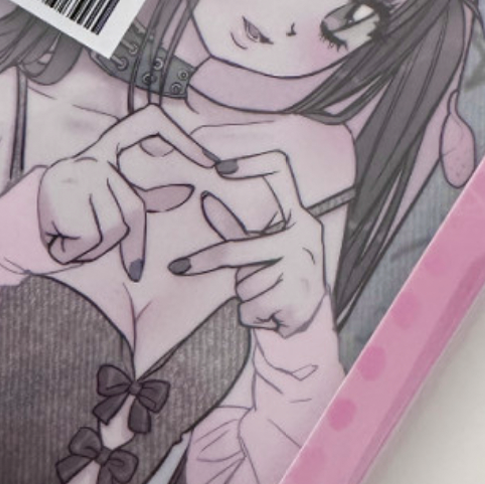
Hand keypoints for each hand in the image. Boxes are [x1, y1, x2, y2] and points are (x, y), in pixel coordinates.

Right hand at [37, 106, 215, 280]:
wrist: (14, 231)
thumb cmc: (69, 219)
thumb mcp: (106, 203)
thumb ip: (143, 197)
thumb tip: (187, 192)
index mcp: (104, 150)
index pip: (148, 122)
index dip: (181, 138)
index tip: (209, 163)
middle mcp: (90, 156)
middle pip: (132, 208)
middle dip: (125, 243)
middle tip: (105, 251)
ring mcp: (73, 173)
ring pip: (113, 227)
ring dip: (96, 248)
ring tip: (72, 237)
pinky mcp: (58, 195)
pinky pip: (89, 239)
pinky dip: (78, 252)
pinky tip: (60, 241)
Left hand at [167, 150, 327, 338]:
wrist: (307, 319)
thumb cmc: (280, 274)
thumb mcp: (261, 247)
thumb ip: (234, 226)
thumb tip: (205, 199)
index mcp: (300, 219)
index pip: (281, 173)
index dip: (252, 164)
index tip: (220, 168)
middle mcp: (307, 239)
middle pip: (240, 252)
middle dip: (211, 263)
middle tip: (178, 267)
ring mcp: (306, 271)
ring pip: (246, 285)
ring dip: (247, 296)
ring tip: (266, 296)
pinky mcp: (300, 303)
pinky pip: (253, 309)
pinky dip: (252, 315)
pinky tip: (271, 313)